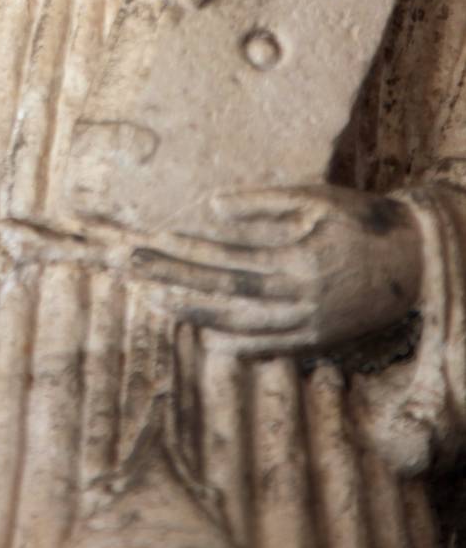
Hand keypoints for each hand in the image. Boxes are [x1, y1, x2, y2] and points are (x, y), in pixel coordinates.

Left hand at [129, 185, 422, 355]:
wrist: (412, 262)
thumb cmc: (359, 221)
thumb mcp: (315, 200)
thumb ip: (263, 202)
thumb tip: (211, 205)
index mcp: (299, 260)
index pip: (229, 257)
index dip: (188, 251)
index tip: (153, 241)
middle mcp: (300, 298)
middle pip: (225, 292)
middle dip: (177, 281)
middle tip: (135, 271)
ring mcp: (308, 325)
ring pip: (240, 324)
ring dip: (195, 312)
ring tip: (156, 300)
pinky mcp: (315, 340)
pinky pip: (268, 347)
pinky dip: (235, 344)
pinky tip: (204, 336)